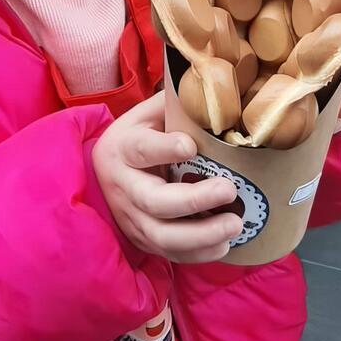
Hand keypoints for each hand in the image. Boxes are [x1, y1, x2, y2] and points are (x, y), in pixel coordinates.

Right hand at [93, 93, 243, 263]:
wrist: (106, 171)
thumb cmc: (141, 136)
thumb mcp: (149, 114)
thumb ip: (176, 104)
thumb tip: (218, 86)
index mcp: (123, 147)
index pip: (142, 149)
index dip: (165, 149)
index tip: (191, 146)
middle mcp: (122, 186)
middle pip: (154, 200)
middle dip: (193, 200)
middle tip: (229, 189)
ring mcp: (131, 218)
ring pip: (162, 236)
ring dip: (201, 235)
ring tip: (235, 224)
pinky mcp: (142, 239)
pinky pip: (170, 254)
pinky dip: (199, 253)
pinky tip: (225, 244)